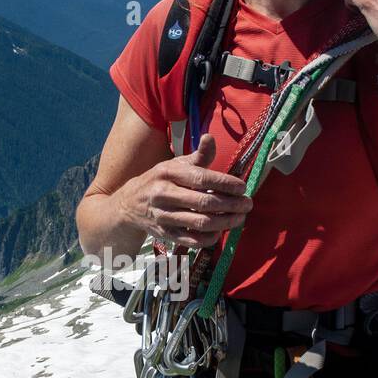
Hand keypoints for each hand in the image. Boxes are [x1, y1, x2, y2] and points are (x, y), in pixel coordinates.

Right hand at [121, 134, 252, 249]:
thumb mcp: (175, 165)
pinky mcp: (164, 234)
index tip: (242, 187)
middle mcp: (164, 194)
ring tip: (240, 218)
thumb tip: (210, 137)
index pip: (202, 179)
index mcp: (168, 173)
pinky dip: (209, 238)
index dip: (226, 184)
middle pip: (204, 203)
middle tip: (248, 204)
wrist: (129, 204)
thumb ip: (198, 156)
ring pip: (200, 223)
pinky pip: (191, 240)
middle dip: (231, 204)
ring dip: (225, 222)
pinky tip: (220, 231)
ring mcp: (163, 216)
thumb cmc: (160, 181)